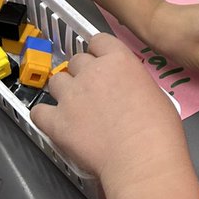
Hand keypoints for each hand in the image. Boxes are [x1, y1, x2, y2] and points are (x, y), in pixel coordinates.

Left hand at [36, 34, 187, 187]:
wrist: (141, 157)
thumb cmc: (159, 129)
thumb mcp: (155, 93)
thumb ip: (134, 83)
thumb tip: (127, 91)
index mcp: (119, 60)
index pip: (98, 41)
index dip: (98, 53)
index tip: (101, 65)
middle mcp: (91, 71)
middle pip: (76, 61)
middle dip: (82, 73)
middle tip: (92, 92)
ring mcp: (71, 95)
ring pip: (56, 81)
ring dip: (64, 91)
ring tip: (74, 109)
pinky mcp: (56, 121)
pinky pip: (39, 111)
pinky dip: (46, 116)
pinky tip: (57, 124)